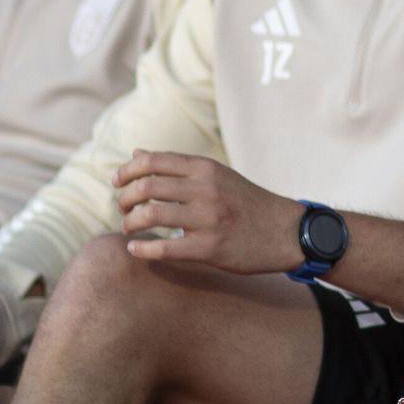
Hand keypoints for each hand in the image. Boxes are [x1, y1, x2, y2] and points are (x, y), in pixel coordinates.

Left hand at [115, 150, 302, 272]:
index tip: (117, 183)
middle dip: (125, 199)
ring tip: (129, 228)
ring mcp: (208, 219)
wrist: (285, 231)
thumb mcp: (216, 176)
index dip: (127, 171)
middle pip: (146, 187)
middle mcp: (206, 189)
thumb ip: (176, 167)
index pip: (153, 161)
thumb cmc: (246, 203)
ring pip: (151, 215)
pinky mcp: (210, 247)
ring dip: (129, 223)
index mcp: (206, 169)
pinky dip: (142, 249)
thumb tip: (136, 153)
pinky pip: (165, 248)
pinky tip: (136, 249)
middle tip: (124, 209)